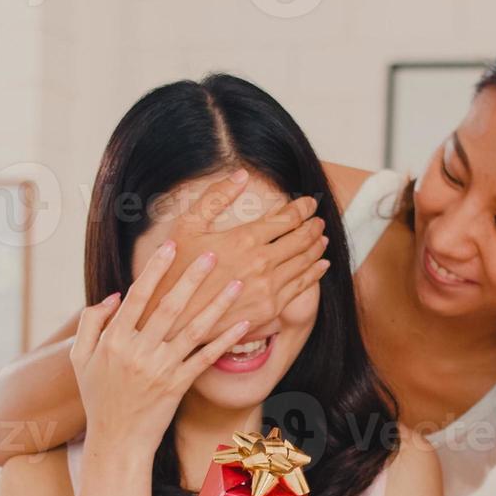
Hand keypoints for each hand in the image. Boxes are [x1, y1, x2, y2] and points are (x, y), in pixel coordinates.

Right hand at [70, 241, 250, 450]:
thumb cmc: (98, 397)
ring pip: (193, 329)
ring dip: (217, 304)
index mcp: (113, 340)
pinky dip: (225, 340)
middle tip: (212, 253)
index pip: (138, 296)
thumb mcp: (80, 358)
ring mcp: (160, 369)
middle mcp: (138, 352)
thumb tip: (116, 295)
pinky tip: (244, 323)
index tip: (171, 245)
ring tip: (237, 282)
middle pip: (169, 306)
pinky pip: (205, 358)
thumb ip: (91, 322)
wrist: (117, 440)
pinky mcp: (178, 386)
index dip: (155, 269)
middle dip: (192, 277)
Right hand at [154, 170, 330, 334]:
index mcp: (244, 238)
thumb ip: (215, 198)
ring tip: (322, 239)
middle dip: (313, 226)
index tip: (309, 203)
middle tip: (318, 221)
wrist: (173, 319)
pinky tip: (320, 265)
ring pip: (305, 262)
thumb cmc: (176, 270)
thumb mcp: (187, 226)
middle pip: (301, 239)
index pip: (286, 219)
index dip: (302, 208)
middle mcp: (262, 262)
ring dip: (317, 248)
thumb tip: (241, 176)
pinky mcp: (270, 309)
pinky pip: (301, 287)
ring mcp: (268, 288)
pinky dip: (315, 273)